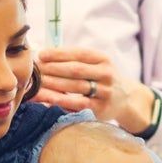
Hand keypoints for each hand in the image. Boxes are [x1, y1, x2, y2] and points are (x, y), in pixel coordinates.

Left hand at [34, 46, 153, 133]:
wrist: (125, 99)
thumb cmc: (101, 78)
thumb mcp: (96, 65)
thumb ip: (75, 60)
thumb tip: (43, 57)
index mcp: (103, 59)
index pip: (78, 53)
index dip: (59, 54)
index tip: (41, 54)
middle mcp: (106, 74)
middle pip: (75, 70)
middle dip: (53, 69)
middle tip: (36, 70)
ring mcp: (105, 92)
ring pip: (75, 87)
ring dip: (54, 85)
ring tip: (37, 84)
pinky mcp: (100, 108)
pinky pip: (78, 104)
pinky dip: (61, 101)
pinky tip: (47, 98)